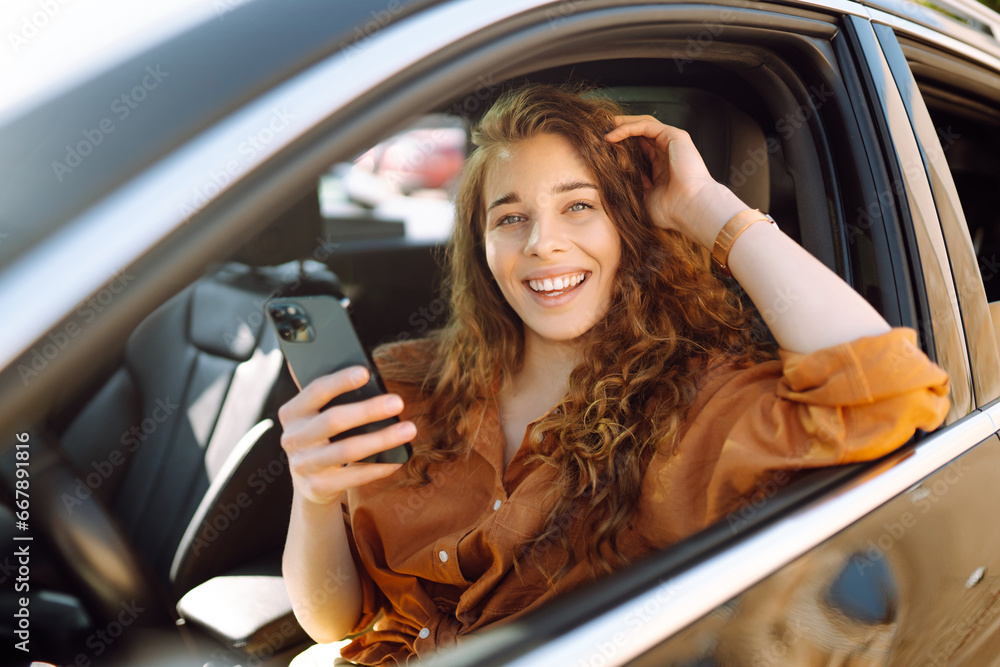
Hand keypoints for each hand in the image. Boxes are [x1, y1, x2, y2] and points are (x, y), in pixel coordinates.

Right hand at [277, 365, 414, 504]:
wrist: (310, 483)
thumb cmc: (324, 437)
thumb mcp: (319, 417)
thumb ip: (335, 401)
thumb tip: (375, 382)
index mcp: (292, 412)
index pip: (315, 391)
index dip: (340, 381)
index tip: (365, 372)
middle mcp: (292, 438)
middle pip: (333, 420)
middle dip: (368, 410)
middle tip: (398, 402)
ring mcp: (303, 465)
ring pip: (347, 450)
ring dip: (382, 439)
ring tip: (409, 430)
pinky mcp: (317, 487)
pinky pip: (353, 476)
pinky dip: (378, 467)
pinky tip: (398, 459)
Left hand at [605, 115, 745, 247]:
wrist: (689, 209)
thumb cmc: (671, 211)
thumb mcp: (642, 200)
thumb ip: (630, 190)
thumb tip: (608, 187)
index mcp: (661, 168)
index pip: (638, 150)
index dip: (620, 147)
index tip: (600, 150)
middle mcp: (667, 153)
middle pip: (640, 134)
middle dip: (619, 131)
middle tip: (599, 133)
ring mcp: (672, 144)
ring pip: (643, 125)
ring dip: (622, 125)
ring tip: (604, 129)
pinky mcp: (675, 136)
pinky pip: (647, 125)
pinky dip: (628, 127)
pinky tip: (612, 135)